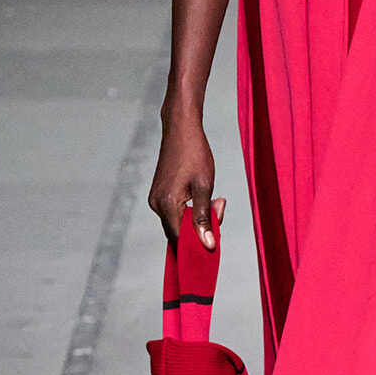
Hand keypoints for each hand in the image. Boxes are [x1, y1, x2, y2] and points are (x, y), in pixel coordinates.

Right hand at [148, 107, 225, 250]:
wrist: (181, 129)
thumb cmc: (194, 153)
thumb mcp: (205, 186)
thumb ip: (205, 217)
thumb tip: (208, 245)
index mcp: (167, 204)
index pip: (181, 240)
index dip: (198, 245)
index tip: (217, 239)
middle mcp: (156, 205)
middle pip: (179, 233)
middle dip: (202, 228)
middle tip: (220, 206)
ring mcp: (155, 200)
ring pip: (178, 223)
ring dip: (197, 218)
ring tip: (215, 199)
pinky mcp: (159, 194)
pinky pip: (175, 213)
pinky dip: (190, 211)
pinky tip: (204, 197)